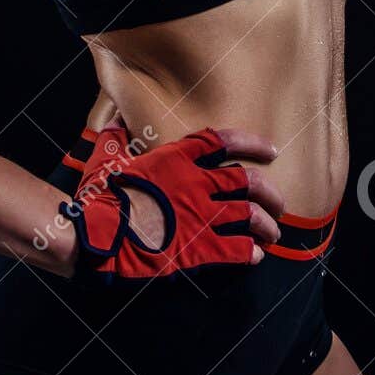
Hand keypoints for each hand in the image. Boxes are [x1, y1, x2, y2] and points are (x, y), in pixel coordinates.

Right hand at [60, 123, 284, 282]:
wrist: (95, 236)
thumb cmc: (98, 197)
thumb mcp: (106, 158)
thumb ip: (116, 138)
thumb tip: (115, 120)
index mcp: (176, 158)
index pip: (223, 140)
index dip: (252, 144)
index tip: (271, 150)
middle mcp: (195, 184)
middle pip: (248, 182)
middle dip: (269, 192)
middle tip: (278, 203)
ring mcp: (200, 216)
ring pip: (249, 216)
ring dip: (266, 225)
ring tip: (272, 233)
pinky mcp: (198, 249)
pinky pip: (237, 249)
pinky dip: (251, 252)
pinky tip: (256, 255)